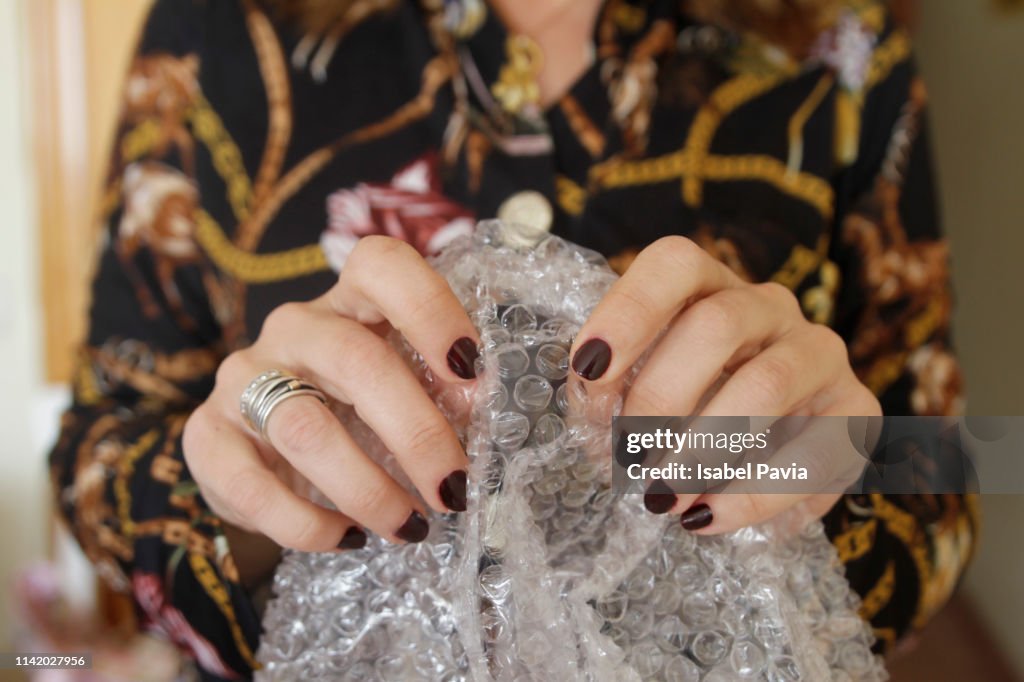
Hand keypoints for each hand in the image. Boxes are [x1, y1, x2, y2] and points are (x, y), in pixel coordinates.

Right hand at [183, 237, 479, 553]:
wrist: (263, 454)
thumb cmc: (353, 411)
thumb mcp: (401, 386)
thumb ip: (441, 388)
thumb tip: (476, 405)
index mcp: (349, 302)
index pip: (380, 267)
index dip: (430, 308)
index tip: (472, 367)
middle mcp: (293, 330)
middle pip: (355, 360)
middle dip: (416, 432)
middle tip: (454, 487)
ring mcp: (243, 378)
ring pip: (305, 429)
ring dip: (368, 487)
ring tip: (409, 524)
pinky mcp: (207, 438)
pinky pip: (252, 487)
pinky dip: (308, 523)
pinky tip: (348, 537)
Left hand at [569, 236, 880, 532]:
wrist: (756, 465)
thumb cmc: (677, 419)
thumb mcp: (630, 399)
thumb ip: (606, 394)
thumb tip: (596, 402)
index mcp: (707, 288)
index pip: (676, 266)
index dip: (629, 310)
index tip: (588, 367)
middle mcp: (768, 308)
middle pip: (717, 324)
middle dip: (661, 397)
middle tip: (628, 456)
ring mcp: (818, 354)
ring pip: (767, 383)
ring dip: (706, 448)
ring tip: (662, 495)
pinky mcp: (856, 411)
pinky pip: (814, 451)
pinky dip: (753, 493)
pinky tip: (707, 518)